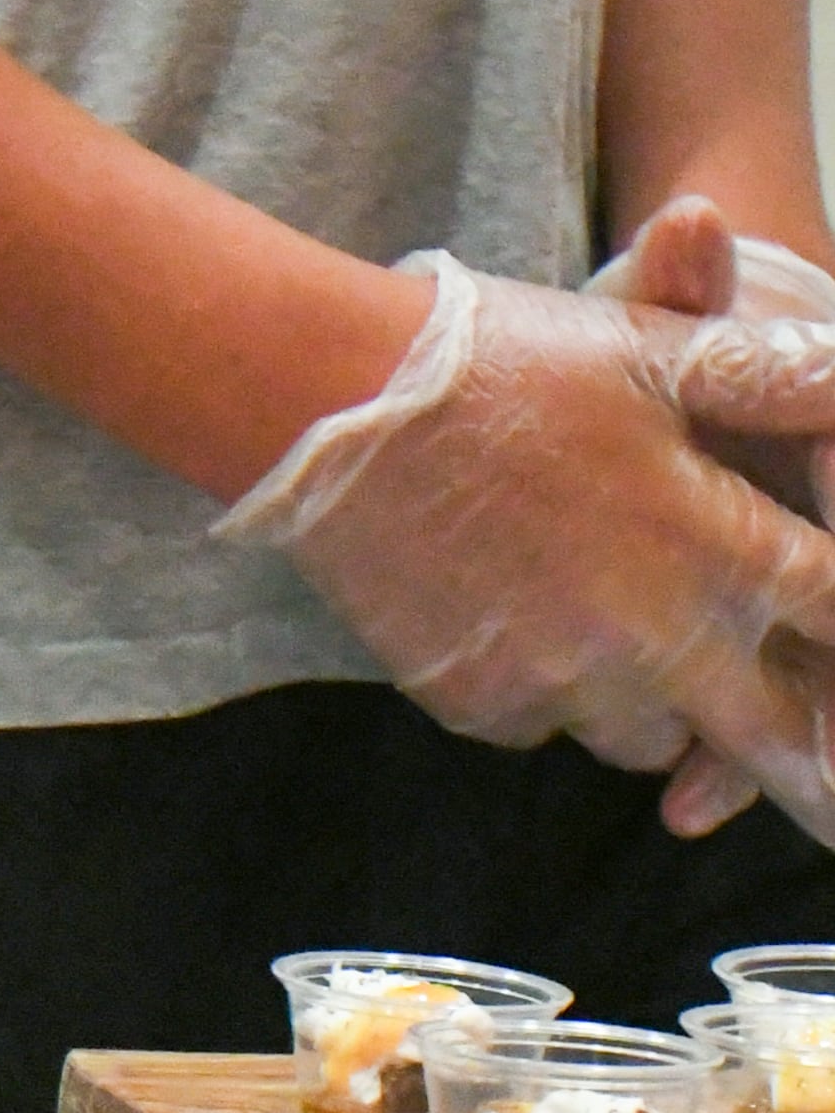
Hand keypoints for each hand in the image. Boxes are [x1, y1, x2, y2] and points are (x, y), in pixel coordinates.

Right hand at [216, 251, 834, 839]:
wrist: (329, 405)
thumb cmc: (502, 362)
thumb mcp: (649, 348)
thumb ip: (777, 376)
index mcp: (714, 543)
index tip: (833, 633)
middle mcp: (651, 633)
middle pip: (767, 732)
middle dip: (797, 742)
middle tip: (808, 764)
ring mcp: (557, 678)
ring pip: (649, 741)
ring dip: (661, 709)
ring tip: (637, 654)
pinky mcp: (474, 699)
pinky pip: (540, 730)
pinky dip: (549, 699)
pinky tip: (527, 636)